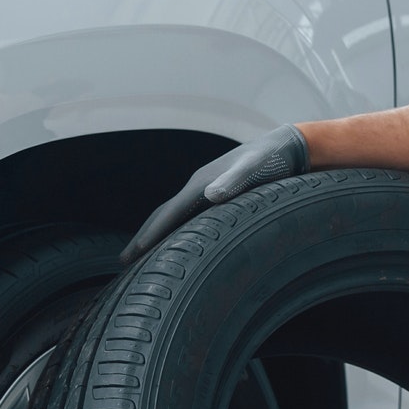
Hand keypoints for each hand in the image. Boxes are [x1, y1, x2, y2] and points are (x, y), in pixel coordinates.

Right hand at [121, 124, 308, 261]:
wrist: (285, 146)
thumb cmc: (271, 159)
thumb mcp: (255, 169)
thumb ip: (235, 181)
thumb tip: (211, 195)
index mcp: (202, 184)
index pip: (169, 213)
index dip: (152, 234)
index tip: (135, 254)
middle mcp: (199, 187)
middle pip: (163, 215)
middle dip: (143, 237)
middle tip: (124, 261)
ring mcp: (206, 190)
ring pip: (173, 216)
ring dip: (155, 235)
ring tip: (141, 256)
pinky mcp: (216, 195)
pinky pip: (187, 216)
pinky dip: (173, 230)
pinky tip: (176, 242)